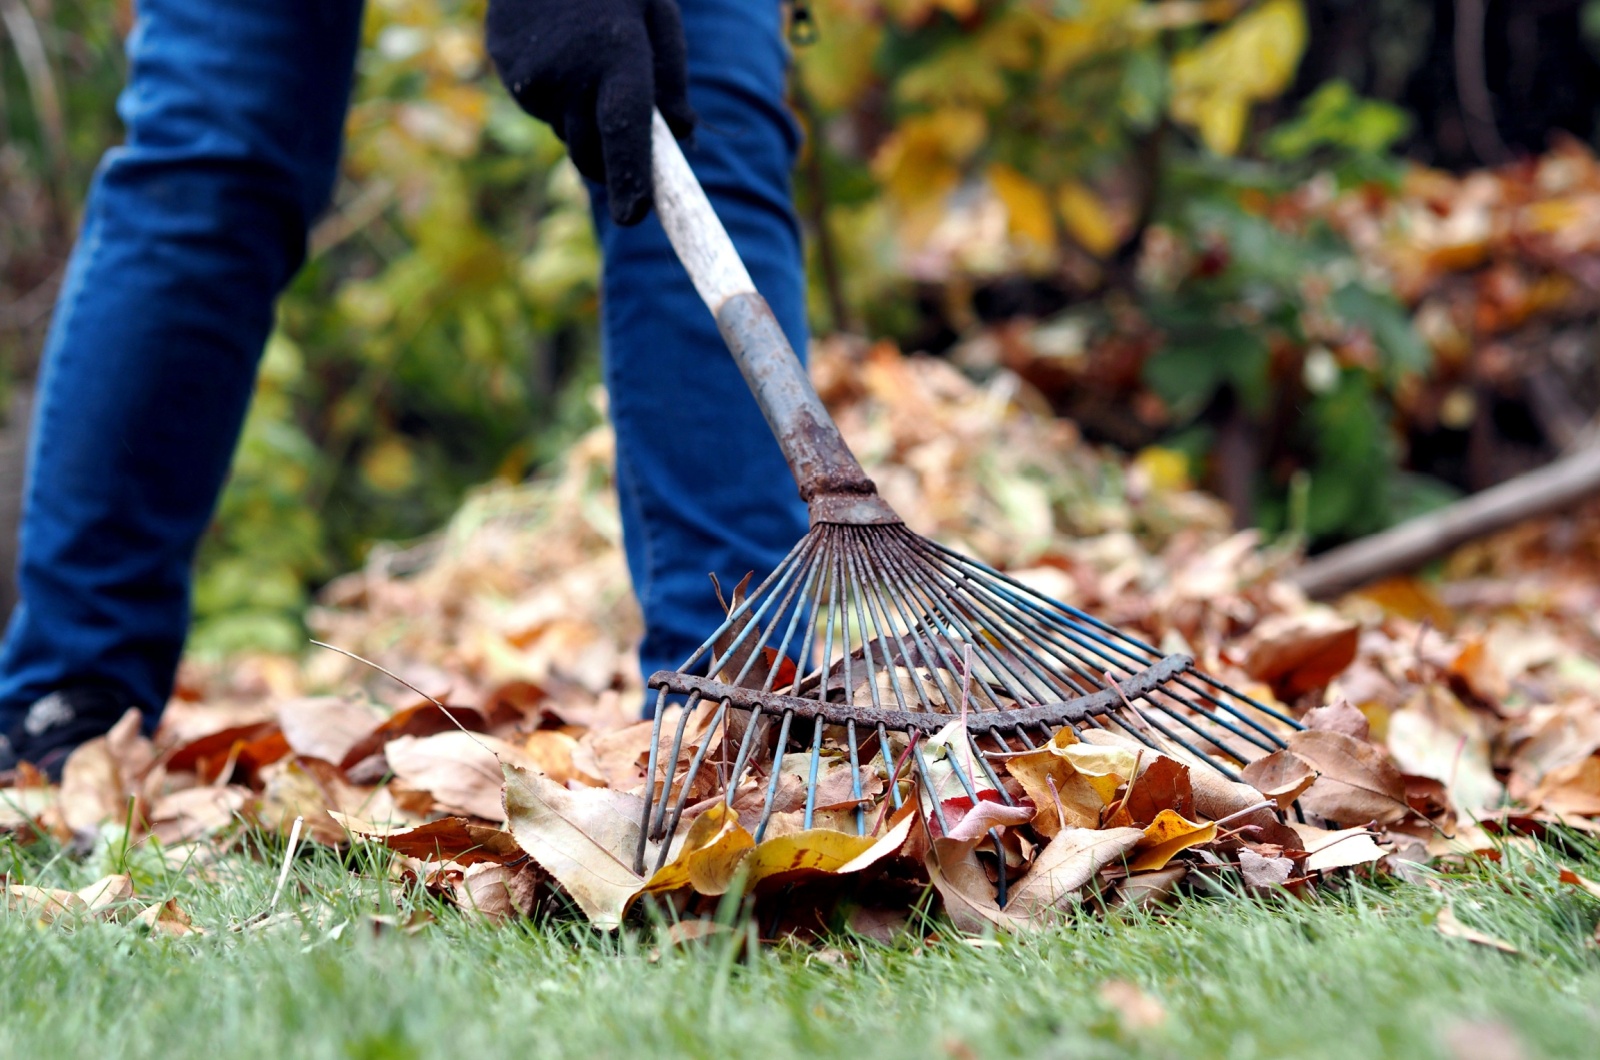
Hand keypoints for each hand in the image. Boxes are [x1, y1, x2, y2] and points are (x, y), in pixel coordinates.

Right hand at [486, 0, 695, 225]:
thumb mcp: (658, 14)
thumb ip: (672, 77)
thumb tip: (683, 136)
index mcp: (617, 57)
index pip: (624, 135)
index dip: (630, 181)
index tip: (634, 216)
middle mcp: (570, 74)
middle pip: (591, 154)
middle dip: (610, 161)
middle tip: (622, 130)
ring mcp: (530, 74)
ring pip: (565, 131)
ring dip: (581, 119)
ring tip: (586, 61)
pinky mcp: (504, 68)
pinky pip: (538, 106)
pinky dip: (554, 95)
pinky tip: (558, 51)